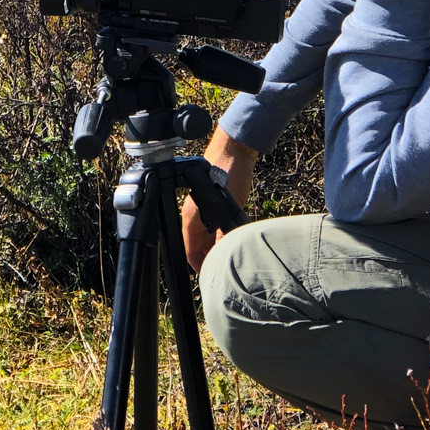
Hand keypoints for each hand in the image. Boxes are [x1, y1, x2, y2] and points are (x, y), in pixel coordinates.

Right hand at [182, 128, 255, 273]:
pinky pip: (220, 228)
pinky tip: (239, 240)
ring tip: (235, 258)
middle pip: (201, 248)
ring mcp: (207, 212)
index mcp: (191, 218)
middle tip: (227, 272)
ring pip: (211, 239)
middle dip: (212, 260)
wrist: (236, 149)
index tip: (212, 280)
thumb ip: (224, 233)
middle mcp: (196, 217)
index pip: (190, 252)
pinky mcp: (219, 206)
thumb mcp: (228, 207)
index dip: (200, 267)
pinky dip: (228, 236)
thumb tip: (224, 255)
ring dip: (221, 248)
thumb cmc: (227, 172)